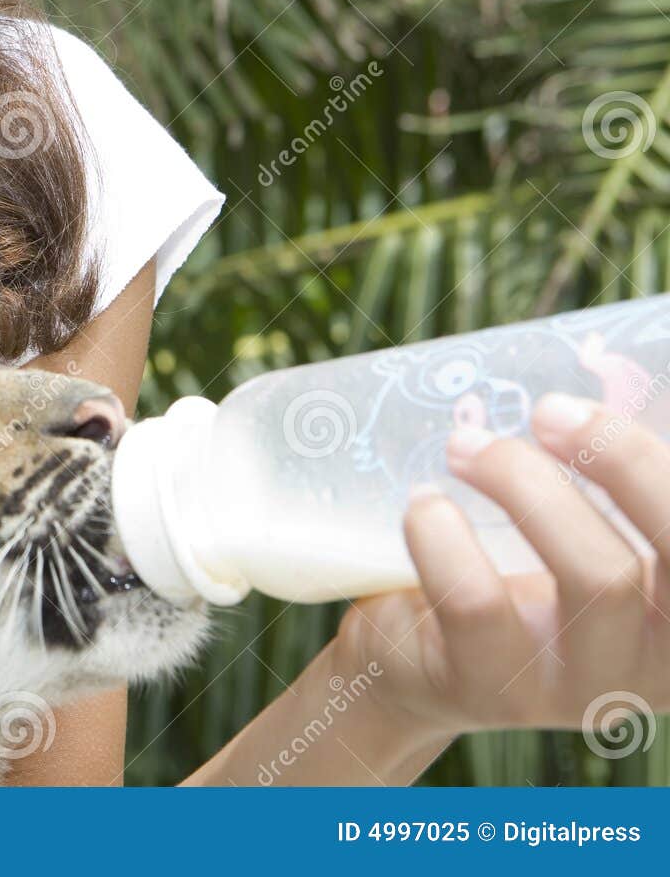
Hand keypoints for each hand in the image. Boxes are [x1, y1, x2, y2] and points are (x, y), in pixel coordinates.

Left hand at [334, 391, 668, 743]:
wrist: (410, 656)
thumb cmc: (512, 567)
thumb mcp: (578, 526)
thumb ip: (608, 477)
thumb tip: (614, 360)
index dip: (665, 470)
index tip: (609, 397)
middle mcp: (663, 661)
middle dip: (625, 462)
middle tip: (549, 409)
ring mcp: (583, 687)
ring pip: (598, 582)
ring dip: (525, 487)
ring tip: (463, 445)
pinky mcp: (494, 694)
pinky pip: (480, 605)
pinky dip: (445, 536)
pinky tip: (424, 505)